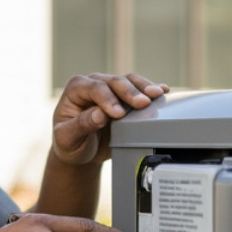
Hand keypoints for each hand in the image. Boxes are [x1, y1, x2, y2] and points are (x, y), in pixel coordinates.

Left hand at [52, 73, 168, 165]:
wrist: (81, 150)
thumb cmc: (70, 143)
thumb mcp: (67, 138)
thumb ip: (81, 125)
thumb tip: (100, 114)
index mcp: (76, 90)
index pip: (94, 89)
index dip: (108, 99)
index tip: (119, 114)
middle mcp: (94, 84)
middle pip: (114, 82)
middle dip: (130, 92)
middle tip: (143, 103)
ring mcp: (111, 88)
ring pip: (130, 81)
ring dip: (144, 88)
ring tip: (157, 94)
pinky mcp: (125, 96)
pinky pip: (139, 88)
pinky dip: (151, 89)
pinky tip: (163, 91)